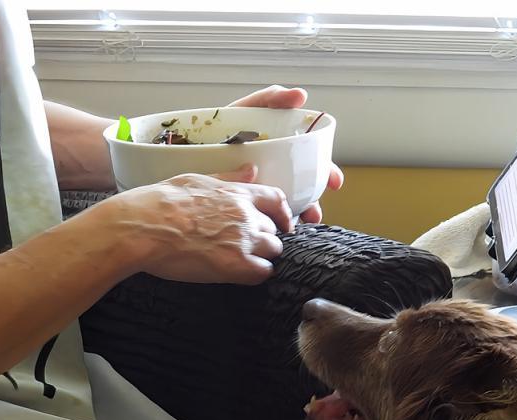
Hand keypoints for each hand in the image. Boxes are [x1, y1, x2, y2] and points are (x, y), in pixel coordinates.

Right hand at [110, 166, 290, 284]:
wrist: (143, 227)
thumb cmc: (159, 203)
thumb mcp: (196, 180)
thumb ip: (229, 179)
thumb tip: (252, 170)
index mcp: (237, 193)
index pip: (277, 199)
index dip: (283, 214)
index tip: (283, 224)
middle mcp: (247, 215)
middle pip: (273, 230)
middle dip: (262, 238)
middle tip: (241, 246)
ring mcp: (244, 240)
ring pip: (272, 251)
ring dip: (260, 256)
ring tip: (237, 260)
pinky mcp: (236, 264)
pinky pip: (263, 272)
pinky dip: (255, 274)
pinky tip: (238, 273)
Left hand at [229, 85, 343, 223]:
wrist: (182, 151)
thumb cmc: (216, 126)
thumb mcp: (247, 108)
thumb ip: (272, 98)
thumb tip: (301, 95)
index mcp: (279, 151)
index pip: (311, 162)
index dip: (327, 171)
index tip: (335, 182)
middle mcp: (273, 171)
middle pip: (302, 188)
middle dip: (314, 201)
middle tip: (315, 214)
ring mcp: (258, 188)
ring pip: (284, 204)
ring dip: (295, 215)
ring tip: (297, 224)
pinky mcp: (242, 203)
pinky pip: (261, 214)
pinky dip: (271, 221)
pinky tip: (274, 227)